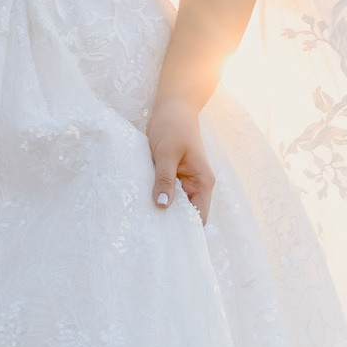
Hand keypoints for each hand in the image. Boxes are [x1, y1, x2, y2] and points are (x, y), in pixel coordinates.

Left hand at [148, 96, 215, 224]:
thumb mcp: (166, 153)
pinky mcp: (173, 176)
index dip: (186, 230)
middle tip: (149, 235)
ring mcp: (185, 181)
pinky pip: (167, 193)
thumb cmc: (172, 126)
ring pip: (176, 205)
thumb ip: (165, 179)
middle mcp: (197, 185)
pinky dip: (158, 198)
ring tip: (144, 223)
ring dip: (163, 211)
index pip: (199, 217)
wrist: (173, 107)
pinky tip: (143, 205)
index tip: (167, 240)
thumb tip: (162, 206)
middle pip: (187, 215)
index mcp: (202, 182)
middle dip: (171, 223)